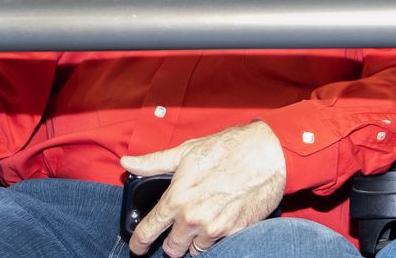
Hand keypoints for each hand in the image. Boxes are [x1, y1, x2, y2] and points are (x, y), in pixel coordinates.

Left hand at [118, 121, 285, 255]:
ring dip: (193, 240)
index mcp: (177, 199)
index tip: (137, 246)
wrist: (268, 153)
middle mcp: (193, 219)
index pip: (148, 231)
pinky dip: (213, 237)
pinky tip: (218, 219)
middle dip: (171, 241)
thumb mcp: (186, 151)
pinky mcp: (234, 233)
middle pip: (171, 249)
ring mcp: (214, 229)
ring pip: (193, 250)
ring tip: (200, 221)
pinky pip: (216, 246)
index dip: (139, 242)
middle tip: (177, 228)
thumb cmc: (228, 148)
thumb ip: (154, 163)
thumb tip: (128, 162)